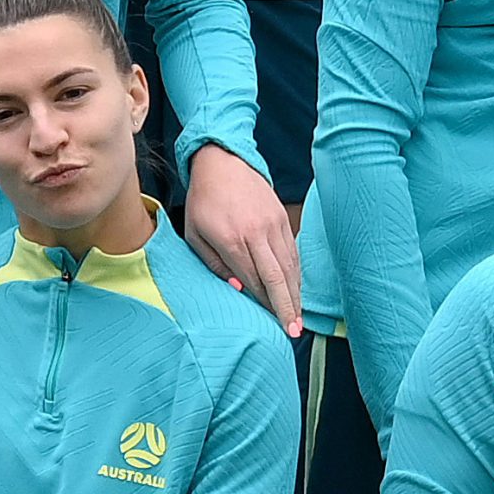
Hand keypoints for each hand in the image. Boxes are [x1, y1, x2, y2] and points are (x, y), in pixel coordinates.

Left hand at [182, 146, 302, 335]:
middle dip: (287, 307)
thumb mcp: (195, 234)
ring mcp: (273, 225)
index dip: (265, 304)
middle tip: (294, 331)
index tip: (274, 324)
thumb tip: (240, 289)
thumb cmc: (204, 201)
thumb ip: (215, 264)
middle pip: (277, 277)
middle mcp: (256, 233)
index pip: (254, 280)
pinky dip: (296, 275)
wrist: (224, 163)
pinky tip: (296, 290)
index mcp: (231, 238)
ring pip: (289, 267)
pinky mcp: (283, 220)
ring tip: (298, 317)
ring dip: (295, 294)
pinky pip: (293, 253)